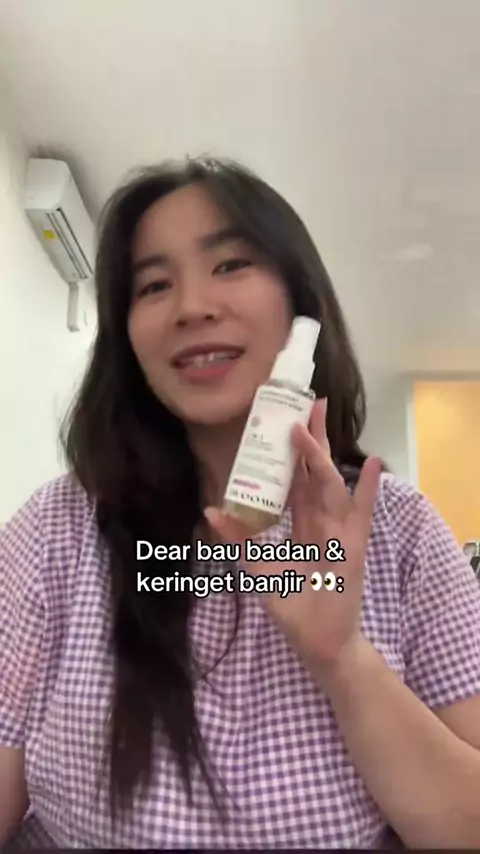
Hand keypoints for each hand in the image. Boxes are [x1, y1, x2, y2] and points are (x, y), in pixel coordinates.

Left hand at [205, 399, 381, 674]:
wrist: (317, 641)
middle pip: (316, 471)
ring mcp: (339, 531)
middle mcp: (322, 520)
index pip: (297, 479)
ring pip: (331, 484)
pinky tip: (375, 465)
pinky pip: (362, 513)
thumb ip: (238, 540)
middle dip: (313, 438)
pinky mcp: (353, 547)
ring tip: (319, 420)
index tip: (287, 422)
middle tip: (311, 403)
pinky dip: (369, 490)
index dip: (293, 452)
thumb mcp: (258, 570)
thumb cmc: (292, 607)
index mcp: (302, 523)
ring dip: (325, 453)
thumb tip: (210, 510)